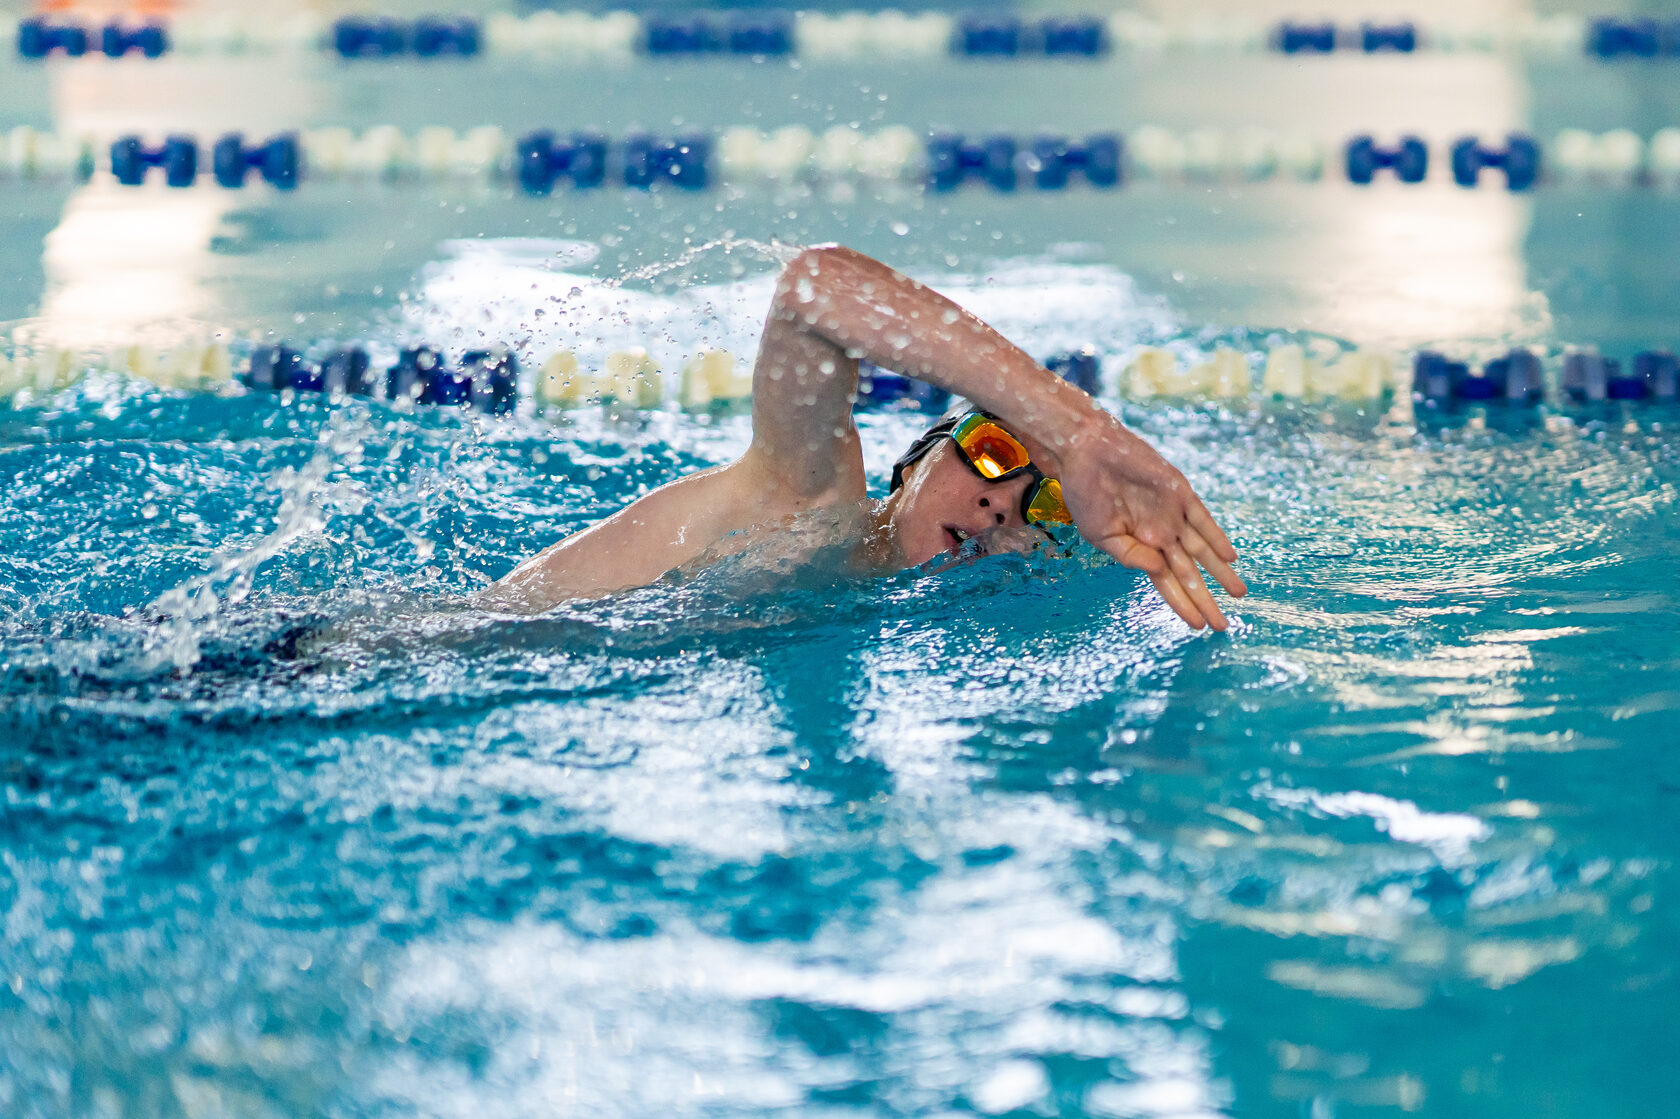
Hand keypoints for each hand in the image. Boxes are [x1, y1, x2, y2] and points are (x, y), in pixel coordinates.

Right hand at [1055, 412, 1246, 629]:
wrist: (1087, 451)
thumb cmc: (1085, 494)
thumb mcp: (1100, 535)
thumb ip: (1130, 555)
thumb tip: (1159, 570)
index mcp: (1139, 547)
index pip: (1167, 583)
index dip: (1183, 604)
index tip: (1198, 625)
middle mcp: (1160, 534)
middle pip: (1189, 573)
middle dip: (1206, 599)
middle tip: (1224, 625)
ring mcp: (1172, 514)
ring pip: (1202, 550)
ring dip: (1220, 572)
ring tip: (1238, 594)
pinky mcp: (1179, 493)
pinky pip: (1203, 519)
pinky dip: (1217, 537)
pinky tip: (1230, 556)